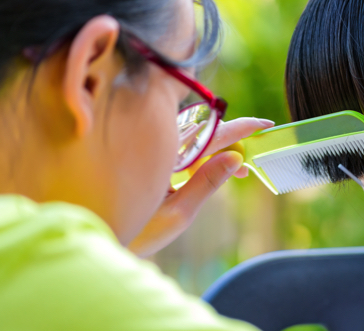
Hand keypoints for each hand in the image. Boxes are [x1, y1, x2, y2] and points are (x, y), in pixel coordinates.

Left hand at [128, 117, 273, 257]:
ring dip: (219, 148)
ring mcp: (152, 149)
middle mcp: (155, 146)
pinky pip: (182, 146)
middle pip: (203, 131)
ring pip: (194, 137)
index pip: (209, 134)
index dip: (239, 128)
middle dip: (232, 140)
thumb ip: (207, 183)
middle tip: (251, 157)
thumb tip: (235, 158)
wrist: (99, 238)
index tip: (264, 125)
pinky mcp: (149, 155)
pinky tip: (217, 165)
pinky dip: (203, 154)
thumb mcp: (178, 214)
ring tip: (238, 169)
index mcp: (162, 155)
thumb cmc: (135, 232)